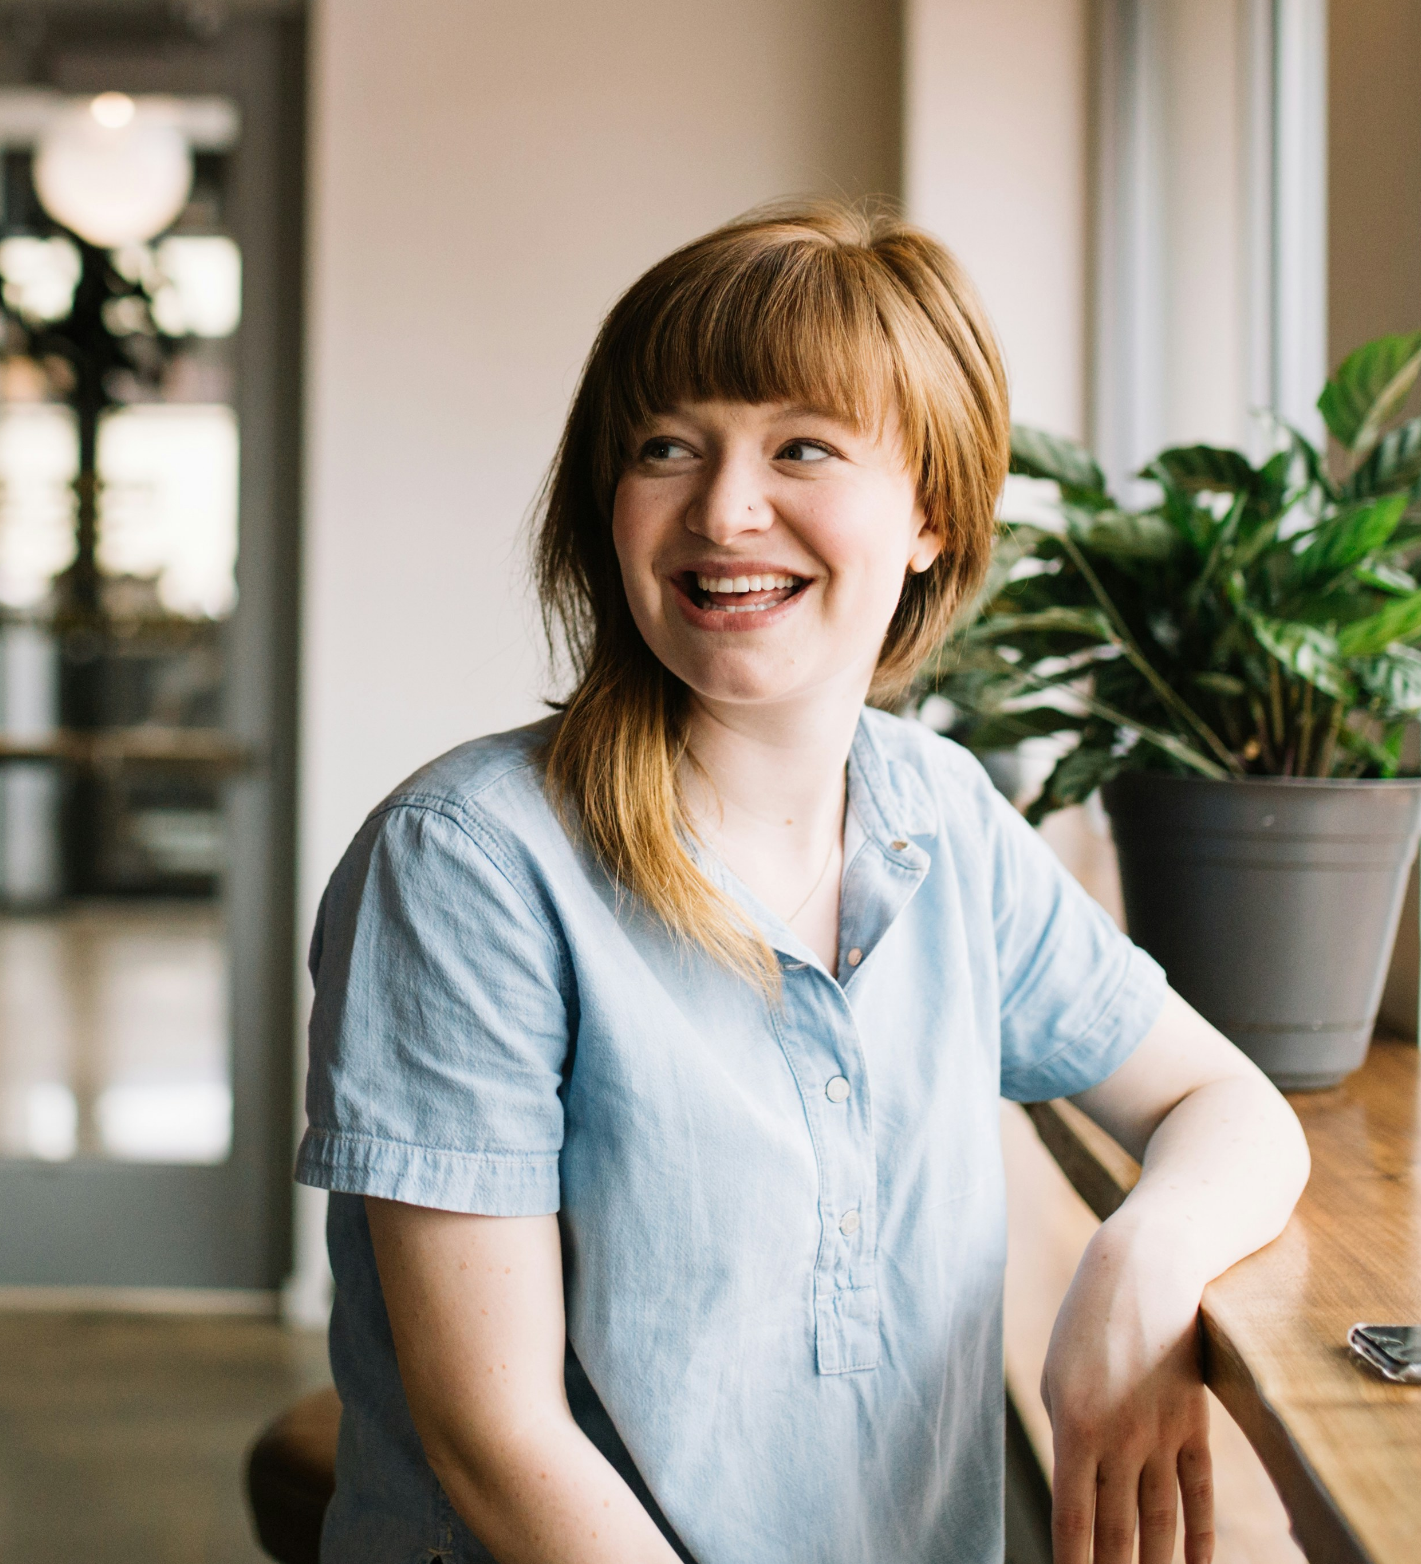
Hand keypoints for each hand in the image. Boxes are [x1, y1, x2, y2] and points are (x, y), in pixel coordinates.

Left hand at [1040, 1217, 1214, 1563]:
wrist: (1145, 1272)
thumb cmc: (1086, 1322)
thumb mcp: (1056, 1374)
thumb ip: (1065, 1433)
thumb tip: (1076, 1488)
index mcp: (1073, 1427)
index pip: (1073, 1520)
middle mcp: (1119, 1439)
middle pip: (1118, 1533)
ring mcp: (1161, 1435)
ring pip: (1160, 1524)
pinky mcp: (1194, 1425)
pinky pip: (1198, 1494)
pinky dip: (1200, 1538)